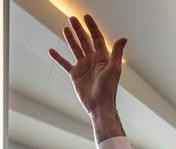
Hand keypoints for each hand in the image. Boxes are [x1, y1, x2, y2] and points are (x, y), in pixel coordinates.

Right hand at [48, 15, 126, 139]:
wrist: (99, 105)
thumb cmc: (108, 89)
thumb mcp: (113, 69)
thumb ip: (117, 53)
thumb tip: (124, 38)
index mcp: (102, 57)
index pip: (96, 38)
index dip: (91, 27)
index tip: (86, 17)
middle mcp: (93, 60)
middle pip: (85, 41)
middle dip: (78, 29)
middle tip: (72, 18)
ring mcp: (84, 67)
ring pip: (75, 49)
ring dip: (70, 39)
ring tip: (65, 28)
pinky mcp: (75, 75)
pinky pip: (65, 64)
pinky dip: (58, 58)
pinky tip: (51, 51)